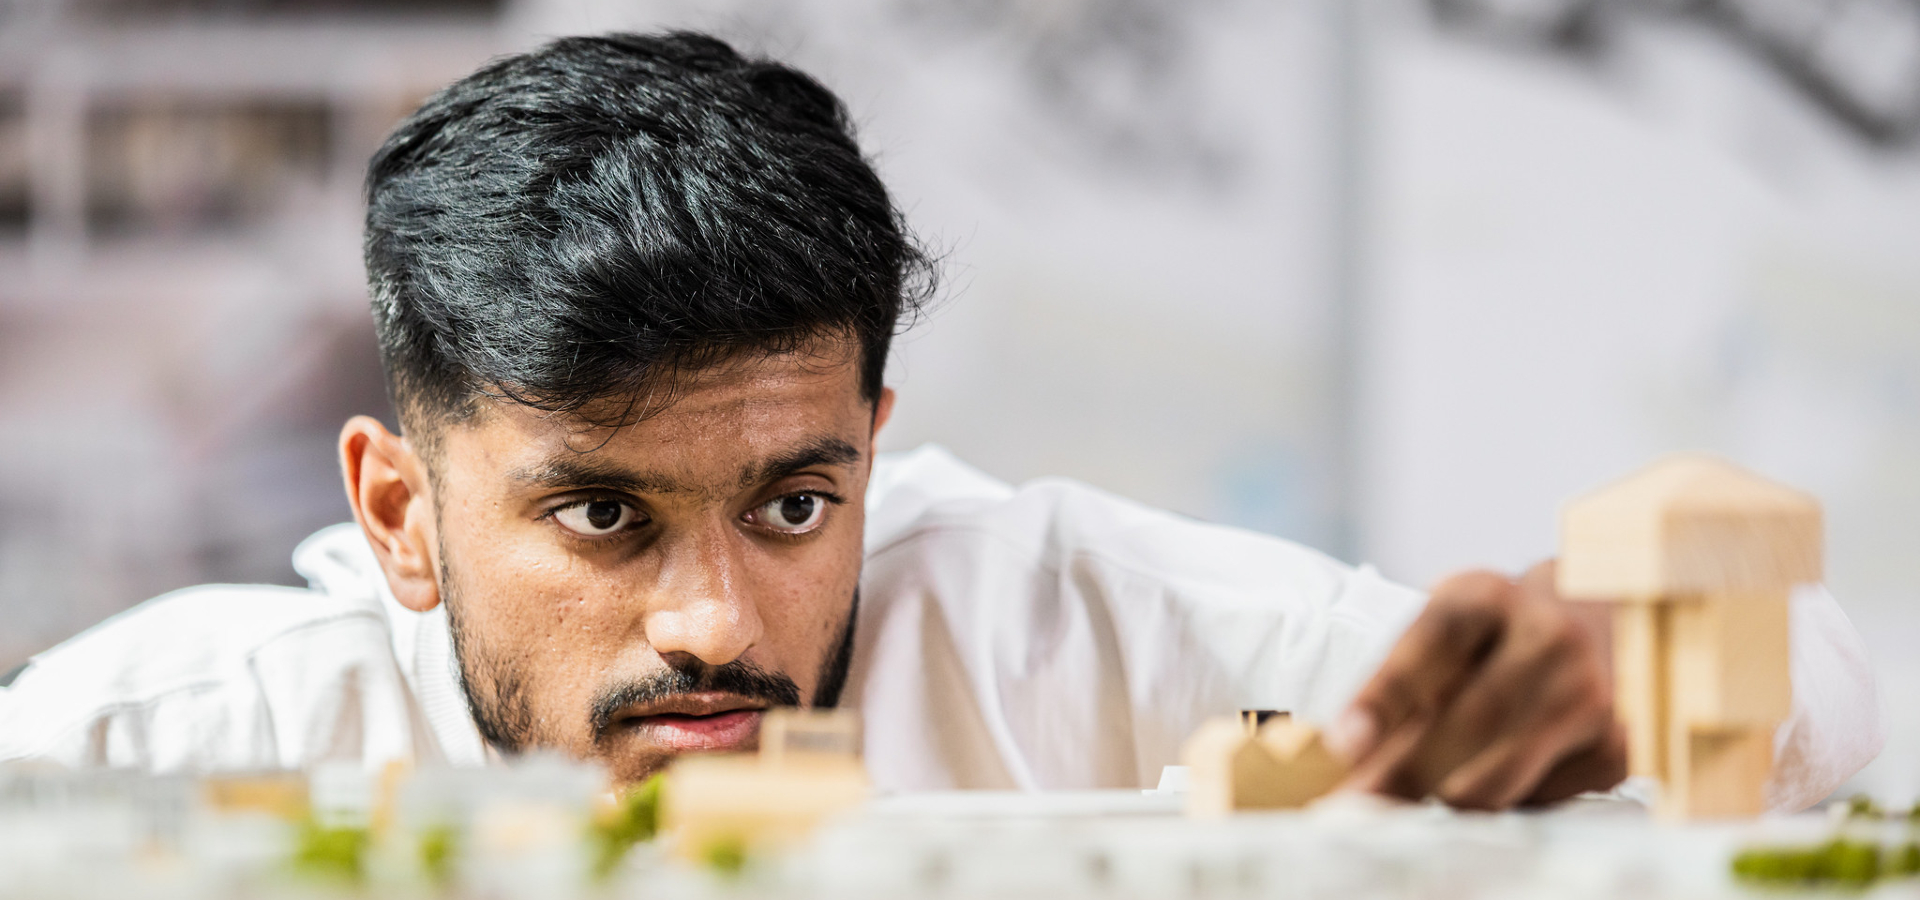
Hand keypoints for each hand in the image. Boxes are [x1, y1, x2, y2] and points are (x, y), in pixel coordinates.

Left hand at [1328, 561, 1626, 808]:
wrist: (1593, 628)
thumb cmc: (1492, 638)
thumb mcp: (1444, 632)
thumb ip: (1403, 683)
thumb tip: (1352, 758)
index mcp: (1488, 595)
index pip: (1433, 641)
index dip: (1385, 695)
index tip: (1344, 743)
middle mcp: (1551, 637)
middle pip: (1469, 720)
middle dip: (1403, 774)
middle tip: (1355, 806)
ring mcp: (1593, 694)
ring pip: (1501, 774)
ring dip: (1440, 801)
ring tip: (1398, 808)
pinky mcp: (1616, 748)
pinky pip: (1536, 800)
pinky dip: (1497, 803)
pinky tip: (1484, 780)